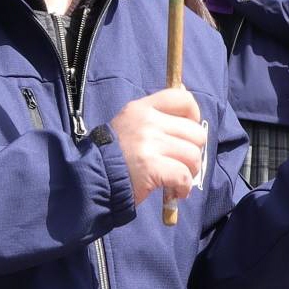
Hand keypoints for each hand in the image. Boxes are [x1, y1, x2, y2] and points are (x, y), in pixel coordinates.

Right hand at [109, 87, 208, 207]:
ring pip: (193, 155)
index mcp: (142, 108)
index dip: (193, 116)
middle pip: (196, 133)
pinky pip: (183, 175)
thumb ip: (158, 114)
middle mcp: (146, 122)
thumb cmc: (117, 154)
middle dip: (194, 152)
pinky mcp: (150, 167)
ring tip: (178, 178)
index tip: (186, 133)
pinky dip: (184, 187)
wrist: (92, 179)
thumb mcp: (133, 124)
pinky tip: (176, 190)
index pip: (183, 99)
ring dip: (190, 171)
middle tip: (181, 163)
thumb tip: (187, 98)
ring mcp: (148, 143)